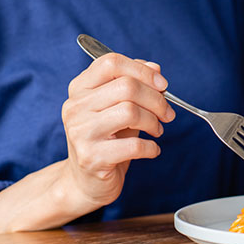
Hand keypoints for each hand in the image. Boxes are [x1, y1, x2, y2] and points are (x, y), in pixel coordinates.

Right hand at [60, 53, 174, 209]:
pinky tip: (152, 150)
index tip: (162, 85)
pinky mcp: (91, 157)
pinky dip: (151, 147)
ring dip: (154, 122)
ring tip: (157, 130)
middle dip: (156, 100)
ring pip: (130, 112)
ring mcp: (80, 132)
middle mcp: (75, 107)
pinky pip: (133, 145)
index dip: (142, 70)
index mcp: (80, 88)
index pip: (111, 62)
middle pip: (126, 87)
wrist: (85, 181)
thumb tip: (155, 68)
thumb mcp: (120, 107)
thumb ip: (135, 84)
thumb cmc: (107, 139)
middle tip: (167, 114)